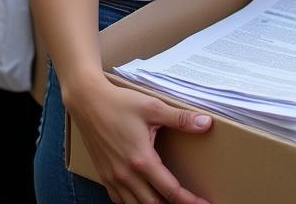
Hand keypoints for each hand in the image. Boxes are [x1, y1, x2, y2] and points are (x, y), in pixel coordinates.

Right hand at [69, 77, 212, 203]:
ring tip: (167, 201)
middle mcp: (126, 175)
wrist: (89, 103)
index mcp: (141, 160)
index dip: (188, 200)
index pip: (170, 190)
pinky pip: (119, 200)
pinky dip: (133, 203)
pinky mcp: (103, 175)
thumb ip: (180, 119)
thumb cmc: (121, 103)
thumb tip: (206, 123)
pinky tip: (141, 196)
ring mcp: (112, 178)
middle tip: (188, 202)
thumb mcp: (154, 107)